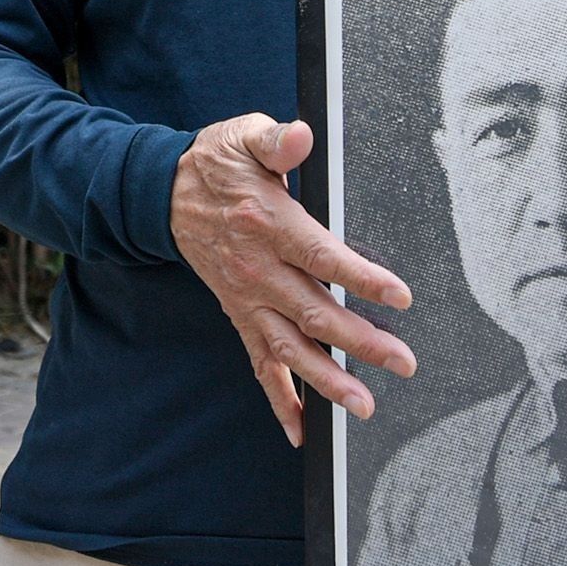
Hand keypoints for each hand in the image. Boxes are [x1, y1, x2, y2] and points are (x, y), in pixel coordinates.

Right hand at [170, 113, 415, 446]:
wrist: (164, 194)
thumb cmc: (217, 164)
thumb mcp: (244, 136)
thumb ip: (276, 140)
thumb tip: (302, 135)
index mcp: (268, 226)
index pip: (321, 258)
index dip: (360, 279)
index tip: (399, 297)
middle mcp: (258, 271)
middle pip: (314, 313)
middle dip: (359, 343)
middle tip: (402, 362)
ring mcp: (247, 300)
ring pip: (290, 349)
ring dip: (326, 380)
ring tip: (363, 406)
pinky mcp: (240, 316)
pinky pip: (260, 365)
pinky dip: (280, 400)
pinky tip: (303, 430)